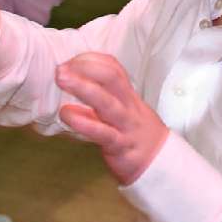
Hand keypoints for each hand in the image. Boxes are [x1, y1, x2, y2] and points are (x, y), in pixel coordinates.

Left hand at [54, 52, 169, 186]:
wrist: (160, 161)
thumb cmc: (133, 132)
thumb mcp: (122, 110)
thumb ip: (99, 98)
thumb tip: (70, 85)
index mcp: (126, 94)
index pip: (112, 67)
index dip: (90, 59)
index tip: (69, 62)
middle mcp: (127, 104)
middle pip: (112, 77)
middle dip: (86, 68)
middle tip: (60, 68)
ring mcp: (125, 124)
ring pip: (107, 102)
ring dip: (83, 88)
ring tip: (62, 80)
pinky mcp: (120, 145)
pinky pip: (102, 132)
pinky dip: (84, 122)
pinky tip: (67, 114)